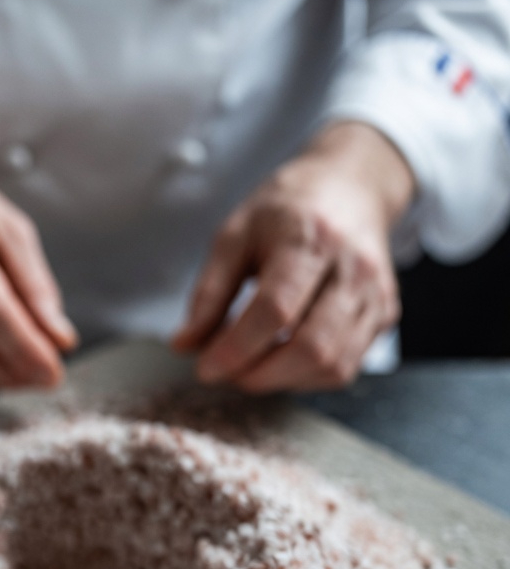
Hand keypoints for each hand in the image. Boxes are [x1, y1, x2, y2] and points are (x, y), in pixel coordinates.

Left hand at [172, 122, 414, 392]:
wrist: (350, 187)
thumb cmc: (286, 210)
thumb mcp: (235, 235)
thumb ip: (208, 292)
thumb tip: (185, 345)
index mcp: (311, 238)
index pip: (275, 310)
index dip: (236, 349)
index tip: (205, 367)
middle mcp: (353, 268)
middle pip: (311, 347)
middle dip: (260, 374)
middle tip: (228, 373)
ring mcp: (375, 295)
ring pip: (332, 365)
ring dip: (283, 380)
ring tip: (251, 367)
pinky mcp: (383, 315)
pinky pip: (346, 367)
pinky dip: (307, 378)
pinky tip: (283, 361)